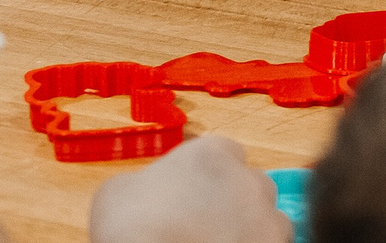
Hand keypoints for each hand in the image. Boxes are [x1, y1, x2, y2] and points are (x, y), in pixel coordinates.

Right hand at [88, 134, 288, 242]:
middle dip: (224, 203)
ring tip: (209, 242)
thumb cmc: (133, 227)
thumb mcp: (116, 193)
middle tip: (194, 228)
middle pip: (243, 185)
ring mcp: (270, 214)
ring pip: (261, 217)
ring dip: (242, 227)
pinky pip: (269, 242)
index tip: (180, 202)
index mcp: (213, 152)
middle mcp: (251, 177)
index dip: (197, 180)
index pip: (216, 156)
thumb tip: (150, 191)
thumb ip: (144, 181)